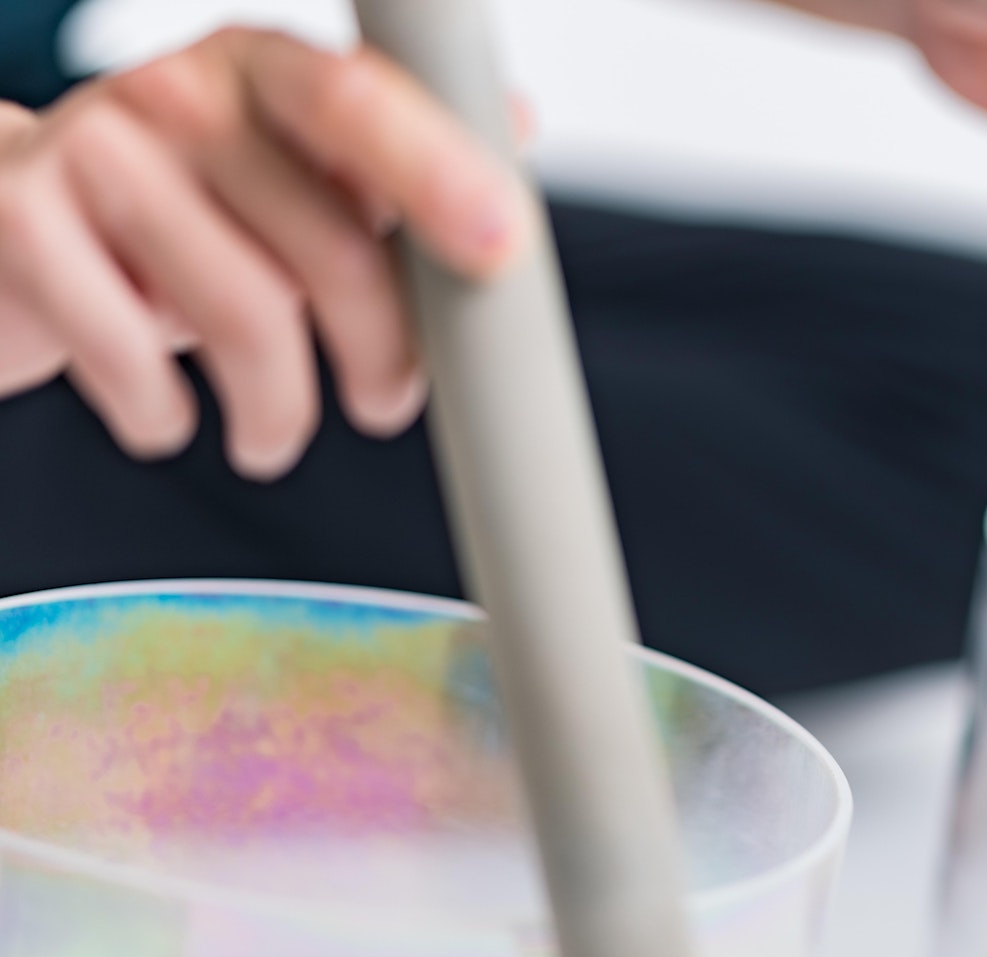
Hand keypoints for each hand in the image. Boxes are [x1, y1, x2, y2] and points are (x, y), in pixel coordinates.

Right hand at [0, 28, 528, 478]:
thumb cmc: (169, 212)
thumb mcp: (282, 175)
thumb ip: (386, 163)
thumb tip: (514, 123)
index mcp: (262, 71)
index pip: (361, 106)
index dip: (439, 176)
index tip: (499, 250)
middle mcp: (177, 94)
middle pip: (328, 247)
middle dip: (383, 354)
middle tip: (386, 402)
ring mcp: (88, 153)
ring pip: (248, 317)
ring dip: (280, 411)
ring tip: (273, 434)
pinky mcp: (15, 225)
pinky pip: (132, 357)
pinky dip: (165, 416)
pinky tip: (169, 416)